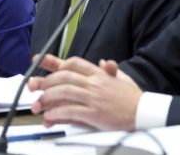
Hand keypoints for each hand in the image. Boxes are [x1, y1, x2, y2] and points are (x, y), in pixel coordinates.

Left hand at [27, 55, 141, 130]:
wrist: (145, 114)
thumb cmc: (133, 99)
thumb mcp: (123, 79)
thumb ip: (111, 71)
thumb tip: (104, 62)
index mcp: (99, 73)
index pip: (73, 63)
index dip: (54, 62)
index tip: (39, 60)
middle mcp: (94, 83)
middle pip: (63, 77)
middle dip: (45, 82)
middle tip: (33, 87)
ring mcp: (94, 98)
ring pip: (63, 93)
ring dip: (47, 99)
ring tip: (37, 105)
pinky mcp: (94, 114)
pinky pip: (70, 112)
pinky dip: (57, 114)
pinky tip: (49, 118)